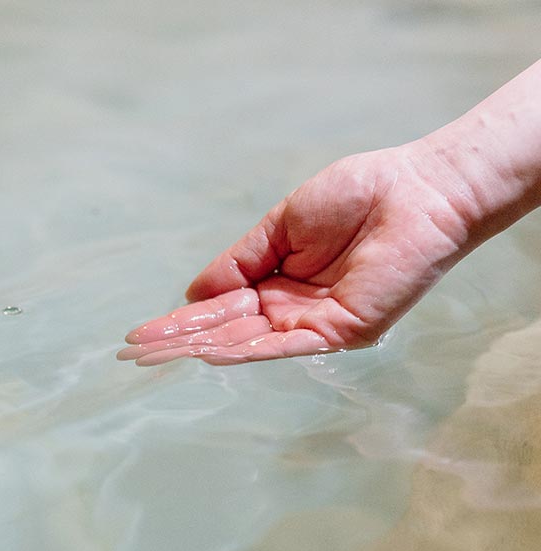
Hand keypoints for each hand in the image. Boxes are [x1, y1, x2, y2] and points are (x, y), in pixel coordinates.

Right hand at [118, 143, 474, 365]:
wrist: (419, 191)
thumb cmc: (358, 196)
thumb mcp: (280, 225)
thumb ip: (239, 261)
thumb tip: (192, 295)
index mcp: (274, 285)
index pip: (218, 310)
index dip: (179, 322)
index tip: (139, 334)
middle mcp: (288, 311)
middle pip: (224, 333)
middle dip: (178, 343)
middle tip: (133, 354)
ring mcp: (311, 327)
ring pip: (246, 344)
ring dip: (200, 351)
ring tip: (155, 356)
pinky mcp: (338, 333)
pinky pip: (284, 346)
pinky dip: (246, 351)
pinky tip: (208, 353)